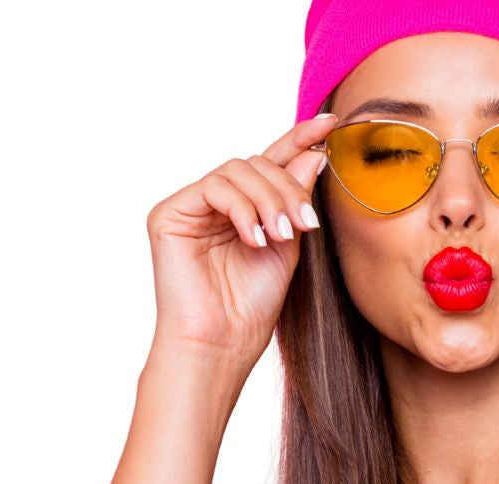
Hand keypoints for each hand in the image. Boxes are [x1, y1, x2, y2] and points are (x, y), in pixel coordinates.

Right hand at [144, 114, 335, 356]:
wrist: (222, 343)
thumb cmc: (251, 305)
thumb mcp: (288, 243)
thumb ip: (295, 198)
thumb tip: (312, 154)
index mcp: (241, 208)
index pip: (269, 163)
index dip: (298, 139)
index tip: (330, 123)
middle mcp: (213, 203)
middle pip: (256, 163)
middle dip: (287, 188)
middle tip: (305, 223)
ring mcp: (189, 207)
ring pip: (237, 169)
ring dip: (268, 199)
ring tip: (281, 236)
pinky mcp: (168, 214)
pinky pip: (213, 187)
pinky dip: (241, 209)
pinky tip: (254, 239)